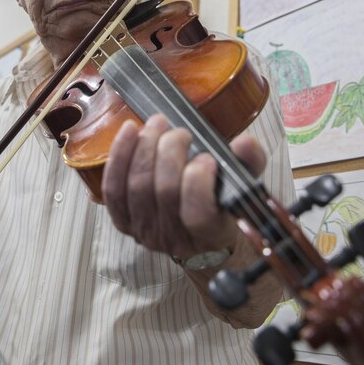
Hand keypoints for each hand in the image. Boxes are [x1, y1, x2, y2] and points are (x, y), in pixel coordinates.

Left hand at [101, 115, 264, 259]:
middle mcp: (174, 239)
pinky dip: (119, 157)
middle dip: (170, 152)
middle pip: (163, 192)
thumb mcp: (244, 184)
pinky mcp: (123, 221)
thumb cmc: (222, 205)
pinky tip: (129, 131)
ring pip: (137, 187)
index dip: (198, 181)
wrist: (200, 236)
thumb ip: (250, 163)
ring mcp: (145, 232)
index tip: (207, 158)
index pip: (197, 214)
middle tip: (181, 133)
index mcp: (210, 235)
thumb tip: (245, 143)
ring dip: (145, 148)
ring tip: (158, 125)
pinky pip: (113, 189)